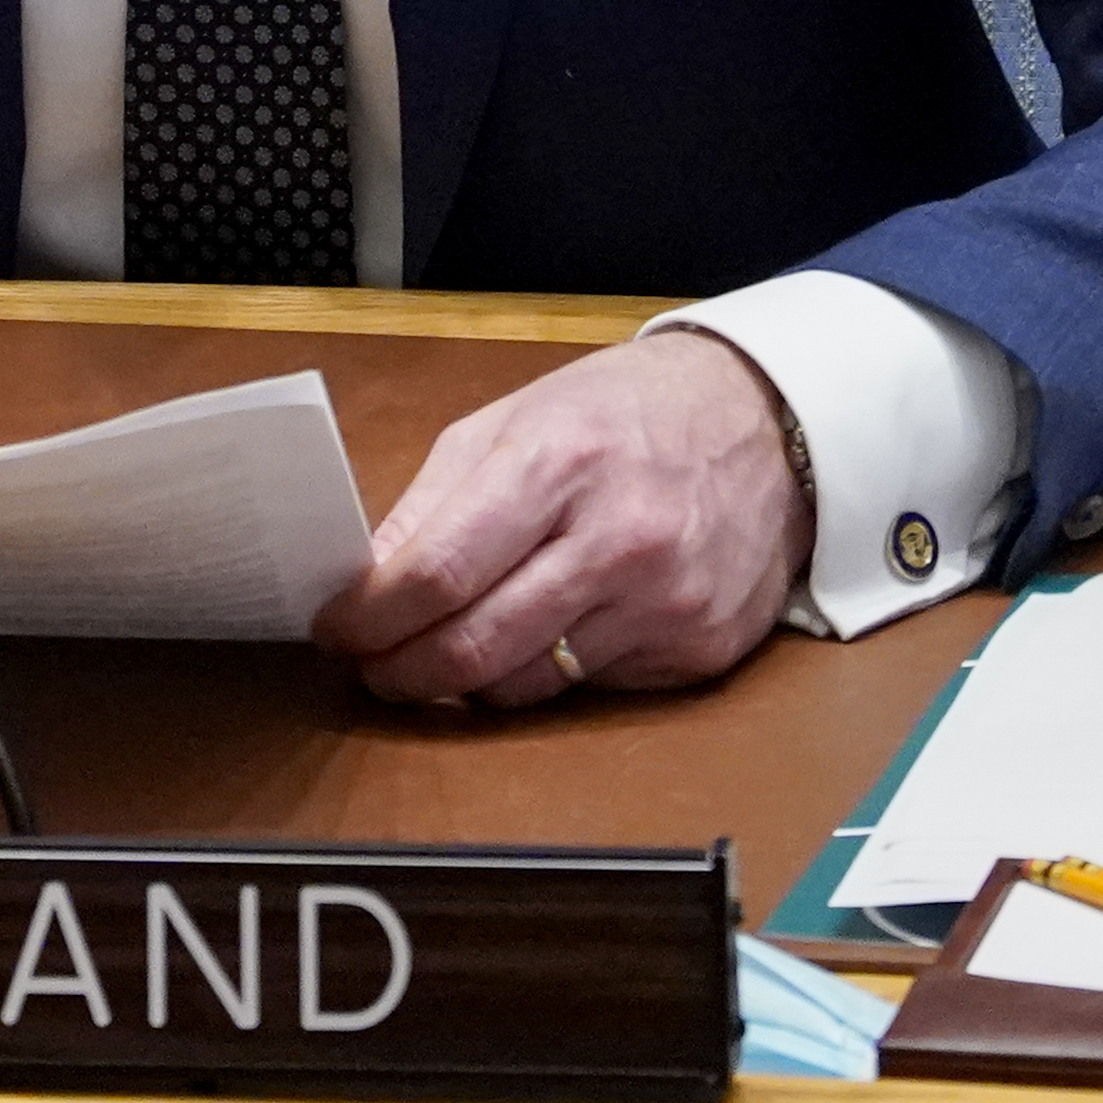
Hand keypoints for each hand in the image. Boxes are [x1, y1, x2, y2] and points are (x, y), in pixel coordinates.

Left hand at [312, 331, 805, 705]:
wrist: (766, 421)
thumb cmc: (627, 412)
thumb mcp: (516, 420)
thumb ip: (436, 501)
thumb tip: (366, 578)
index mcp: (559, 463)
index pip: (439, 572)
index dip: (372, 617)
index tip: (336, 629)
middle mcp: (618, 540)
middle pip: (476, 647)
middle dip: (402, 671)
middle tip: (373, 668)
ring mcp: (665, 603)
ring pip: (527, 686)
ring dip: (468, 683)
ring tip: (443, 655)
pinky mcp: (698, 649)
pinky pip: (590, 690)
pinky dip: (548, 672)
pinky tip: (542, 635)